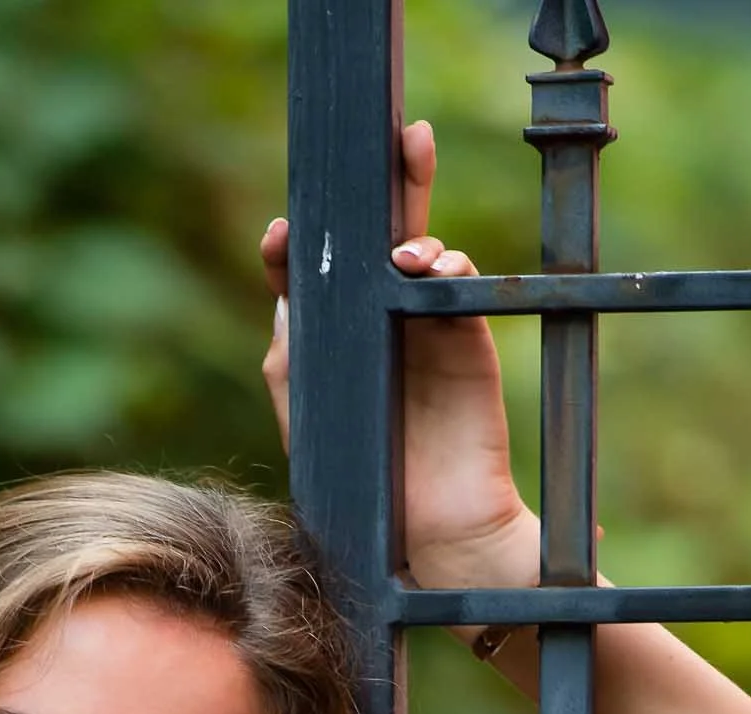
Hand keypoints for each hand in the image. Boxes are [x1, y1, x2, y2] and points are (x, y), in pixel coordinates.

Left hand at [261, 118, 541, 610]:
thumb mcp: (311, 425)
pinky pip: (462, 291)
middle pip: (382, 239)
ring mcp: (428, 330)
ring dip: (416, 235)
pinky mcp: (468, 345)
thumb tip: (286, 302)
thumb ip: (291, 366)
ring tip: (404, 252)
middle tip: (394, 138)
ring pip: (425, 253)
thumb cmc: (364, 488)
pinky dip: (449, 269)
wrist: (431, 539)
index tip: (283, 236)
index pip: (319, 277)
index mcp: (339, 342)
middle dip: (387, 188)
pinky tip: (432, 267)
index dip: (301, 247)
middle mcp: (383, 325)